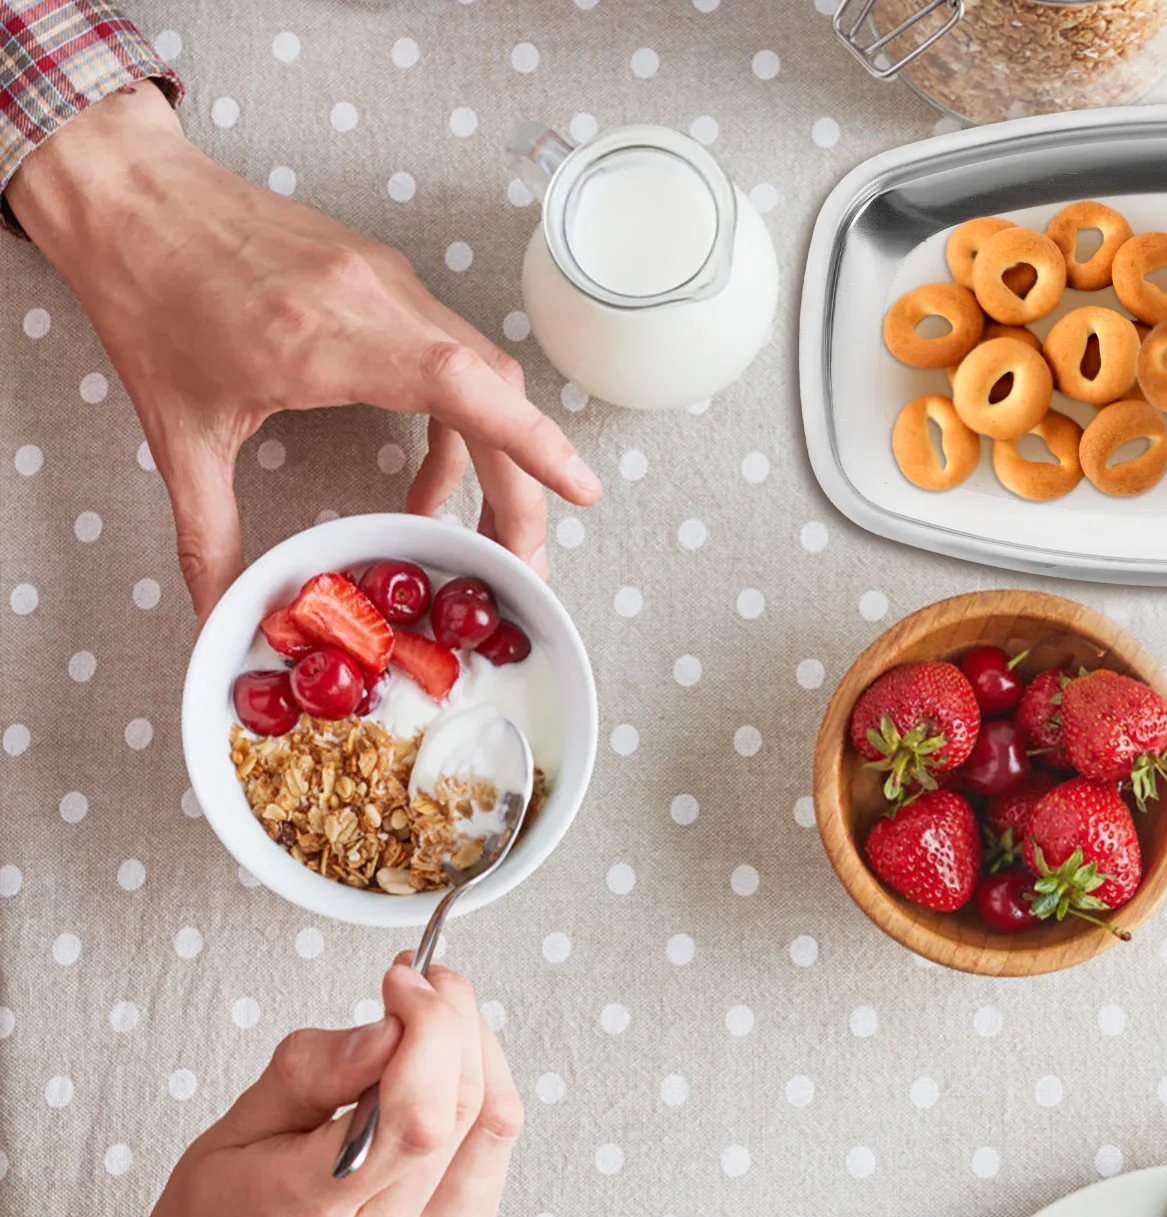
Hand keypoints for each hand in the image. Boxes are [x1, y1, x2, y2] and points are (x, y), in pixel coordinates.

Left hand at [7, 82, 599, 617]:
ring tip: (469, 529)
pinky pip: (452, 352)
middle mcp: (374, 302)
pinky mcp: (386, 277)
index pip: (463, 384)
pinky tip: (426, 474)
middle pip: (494, 393)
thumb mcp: (176, 432)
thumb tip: (218, 616)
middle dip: (523, 486)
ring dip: (493, 454)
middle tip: (519, 562)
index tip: (581, 490)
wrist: (128, 193)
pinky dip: (458, 420)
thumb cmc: (147, 299)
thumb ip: (206, 535)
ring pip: (483, 372)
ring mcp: (387, 282)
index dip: (533, 439)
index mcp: (326, 338)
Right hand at [69, 958, 522, 1216]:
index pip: (416, 1113)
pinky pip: (493, 1158)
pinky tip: (441, 1081)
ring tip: (434, 1025)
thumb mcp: (233, 1128)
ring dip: (478, 1055)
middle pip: (466, 1111)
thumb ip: (314, 1070)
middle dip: (457, 1023)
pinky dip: (478, 1100)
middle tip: (425, 985)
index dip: (430, 1028)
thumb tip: (389, 1027)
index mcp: (309, 1215)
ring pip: (496, 1129)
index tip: (406, 979)